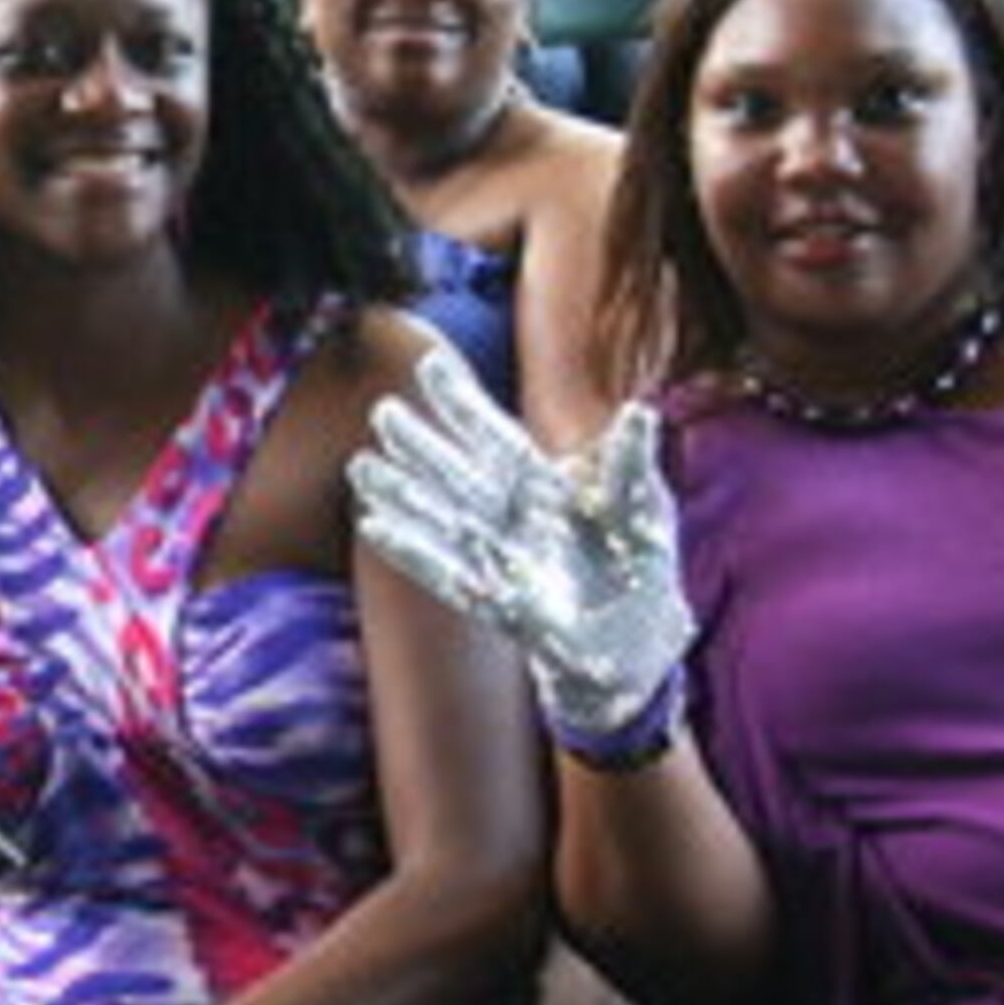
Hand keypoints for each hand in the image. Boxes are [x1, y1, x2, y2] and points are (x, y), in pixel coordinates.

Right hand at [351, 349, 693, 745]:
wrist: (639, 640)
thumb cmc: (639, 564)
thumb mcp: (642, 506)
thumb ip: (630, 461)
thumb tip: (639, 411)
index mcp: (546, 485)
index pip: (498, 437)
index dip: (464, 404)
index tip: (429, 365)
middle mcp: (515, 517)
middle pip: (460, 474)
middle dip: (422, 445)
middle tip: (382, 412)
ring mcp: (503, 559)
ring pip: (442, 519)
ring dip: (403, 495)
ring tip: (361, 468)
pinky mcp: (500, 603)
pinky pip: (446, 573)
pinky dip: (412, 551)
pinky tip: (375, 528)